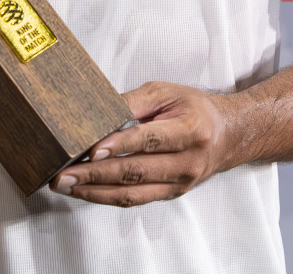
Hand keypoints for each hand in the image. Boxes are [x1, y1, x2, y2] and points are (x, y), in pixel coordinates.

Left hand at [50, 81, 234, 206]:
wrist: (227, 136)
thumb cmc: (195, 109)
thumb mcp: (166, 93)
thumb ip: (132, 102)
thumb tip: (96, 113)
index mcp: (190, 131)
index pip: (150, 140)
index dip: (120, 145)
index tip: (93, 150)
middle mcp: (187, 162)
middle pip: (136, 172)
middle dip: (95, 174)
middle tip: (64, 174)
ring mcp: (180, 183)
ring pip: (132, 193)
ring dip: (95, 191)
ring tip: (67, 186)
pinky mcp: (170, 194)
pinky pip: (135, 199)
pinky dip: (107, 197)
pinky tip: (85, 191)